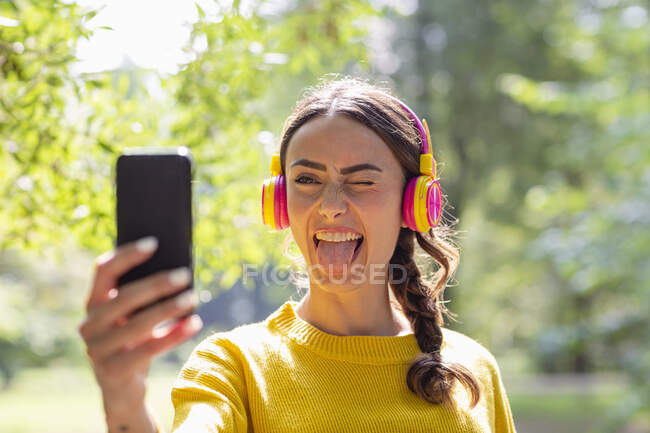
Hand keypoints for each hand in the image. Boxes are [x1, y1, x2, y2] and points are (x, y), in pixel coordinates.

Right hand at [78, 236, 202, 414]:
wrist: (122, 389)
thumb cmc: (134, 341)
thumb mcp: (134, 316)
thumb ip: (144, 296)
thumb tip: (178, 271)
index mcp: (93, 303)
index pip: (103, 270)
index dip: (127, 254)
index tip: (155, 243)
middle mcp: (89, 325)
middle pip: (125, 297)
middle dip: (157, 284)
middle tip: (185, 275)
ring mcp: (97, 350)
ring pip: (138, 324)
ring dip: (168, 308)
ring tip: (192, 297)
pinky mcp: (113, 372)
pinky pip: (148, 350)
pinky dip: (173, 335)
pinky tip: (194, 323)